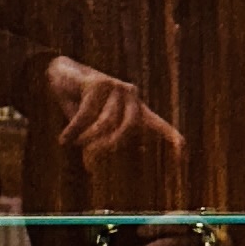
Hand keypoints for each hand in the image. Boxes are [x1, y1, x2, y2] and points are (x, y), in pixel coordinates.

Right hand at [46, 56, 184, 169]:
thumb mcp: (95, 126)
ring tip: (73, 143)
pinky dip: (73, 130)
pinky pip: (86, 114)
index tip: (182, 153)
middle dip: (109, 146)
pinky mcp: (97, 82)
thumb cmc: (83, 106)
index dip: (171, 138)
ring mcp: (116, 87)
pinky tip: (64, 139)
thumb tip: (94, 169)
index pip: (159, 125)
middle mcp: (131, 96)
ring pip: (106, 121)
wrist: (62, 76)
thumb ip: (101, 143)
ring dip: (87, 138)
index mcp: (136, 110)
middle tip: (90, 161)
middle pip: (128, 127)